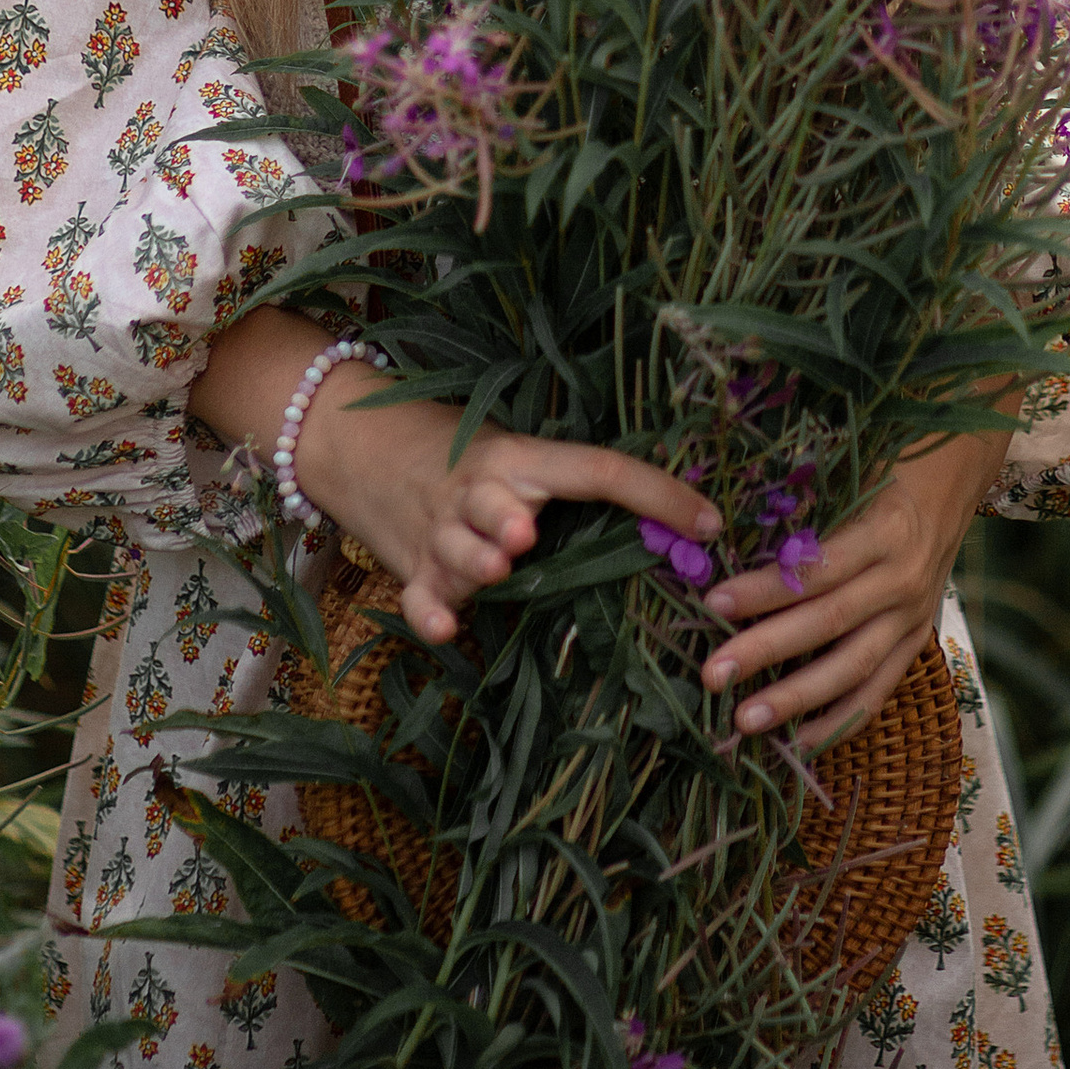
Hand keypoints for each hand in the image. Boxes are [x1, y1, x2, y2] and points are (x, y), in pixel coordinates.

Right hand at [293, 363, 720, 649]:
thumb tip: (679, 529)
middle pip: (496, 500)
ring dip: (477, 560)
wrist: (360, 439)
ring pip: (457, 549)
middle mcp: (477, 490)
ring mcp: (439, 530)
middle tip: (528, 533)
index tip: (709, 524)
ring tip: (497, 569)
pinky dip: (430, 613)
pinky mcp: (410, 566)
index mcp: (520, 457)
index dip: (655, 493)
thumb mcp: (515, 454)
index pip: (596, 469)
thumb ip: (572, 489)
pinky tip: (446, 629)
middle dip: (510, 518)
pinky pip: (419, 596)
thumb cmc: (465, 454)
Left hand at [700, 426, 1009, 752]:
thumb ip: (804, 509)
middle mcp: (903, 579)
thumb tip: (721, 539)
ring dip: (797, 699)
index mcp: (885, 530)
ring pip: (854, 667)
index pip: (817, 569)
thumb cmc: (888, 467)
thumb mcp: (852, 472)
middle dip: (767, 651)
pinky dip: (839, 720)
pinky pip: (878, 690)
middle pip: (829, 623)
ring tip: (744, 721)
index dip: (765, 589)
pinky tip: (797, 741)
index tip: (711, 604)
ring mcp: (914, 616)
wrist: (957, 477)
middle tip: (713, 675)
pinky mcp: (918, 640)